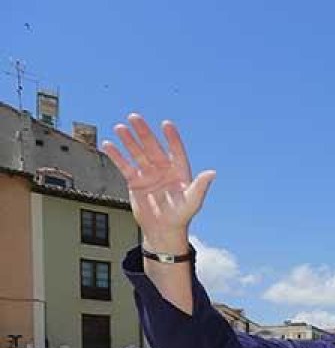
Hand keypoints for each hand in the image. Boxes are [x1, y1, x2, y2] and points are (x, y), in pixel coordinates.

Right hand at [100, 114, 214, 253]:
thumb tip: (213, 172)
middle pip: (152, 147)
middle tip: (134, 117)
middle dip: (144, 133)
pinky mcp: (135, 181)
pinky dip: (117, 156)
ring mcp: (148, 174)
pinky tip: (108, 145)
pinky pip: (124, 165)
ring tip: (120, 128)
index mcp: (179, 171)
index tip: (166, 124)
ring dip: (128, 141)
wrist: (163, 230)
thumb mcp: (193, 201)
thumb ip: (200, 186)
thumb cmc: (181, 216)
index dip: (171, 138)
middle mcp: (163, 169)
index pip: (175, 150)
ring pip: (137, 153)